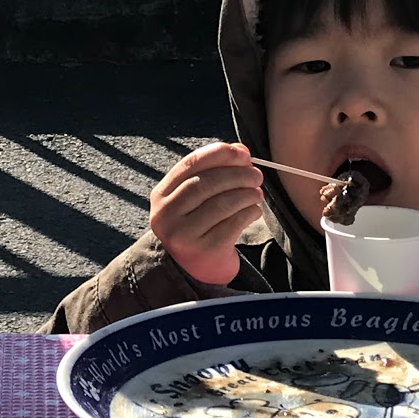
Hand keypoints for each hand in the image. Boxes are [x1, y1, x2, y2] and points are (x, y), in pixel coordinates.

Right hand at [149, 142, 263, 286]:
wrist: (195, 267)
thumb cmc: (199, 223)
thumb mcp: (198, 196)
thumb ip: (215, 170)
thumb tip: (242, 150)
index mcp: (161, 195)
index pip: (189, 164)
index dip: (218, 154)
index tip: (242, 154)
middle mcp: (166, 215)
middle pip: (205, 184)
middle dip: (236, 175)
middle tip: (256, 175)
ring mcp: (183, 235)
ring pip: (221, 204)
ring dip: (246, 194)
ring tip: (256, 193)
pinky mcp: (204, 250)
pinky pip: (233, 224)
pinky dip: (249, 212)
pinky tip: (254, 211)